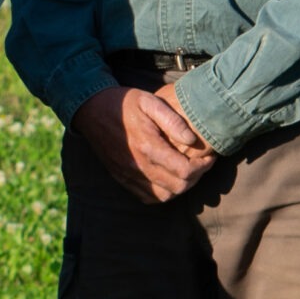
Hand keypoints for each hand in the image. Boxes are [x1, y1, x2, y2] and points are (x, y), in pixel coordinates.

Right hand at [74, 83, 216, 203]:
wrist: (91, 109)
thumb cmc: (124, 103)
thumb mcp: (150, 101)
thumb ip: (173, 120)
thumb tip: (192, 140)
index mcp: (147, 146)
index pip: (185, 171)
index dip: (203, 167)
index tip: (208, 156)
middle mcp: (138, 165)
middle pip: (178, 187)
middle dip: (196, 177)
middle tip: (200, 164)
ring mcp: (128, 174)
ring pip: (165, 196)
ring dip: (181, 187)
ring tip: (186, 171)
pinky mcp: (121, 177)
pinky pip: (147, 197)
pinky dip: (162, 193)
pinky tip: (167, 178)